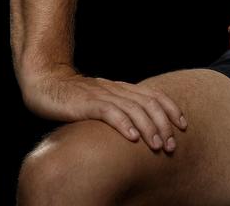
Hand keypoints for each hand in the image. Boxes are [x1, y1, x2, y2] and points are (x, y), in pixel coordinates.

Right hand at [21, 68, 187, 152]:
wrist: (46, 84)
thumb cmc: (75, 98)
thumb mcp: (103, 102)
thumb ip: (120, 109)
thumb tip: (140, 129)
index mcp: (123, 88)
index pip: (155, 95)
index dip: (172, 109)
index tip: (183, 126)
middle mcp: (117, 89)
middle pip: (149, 103)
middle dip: (164, 125)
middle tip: (172, 145)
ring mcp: (103, 95)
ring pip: (134, 109)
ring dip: (149, 128)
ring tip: (158, 145)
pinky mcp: (87, 103)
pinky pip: (110, 112)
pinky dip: (123, 125)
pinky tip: (132, 138)